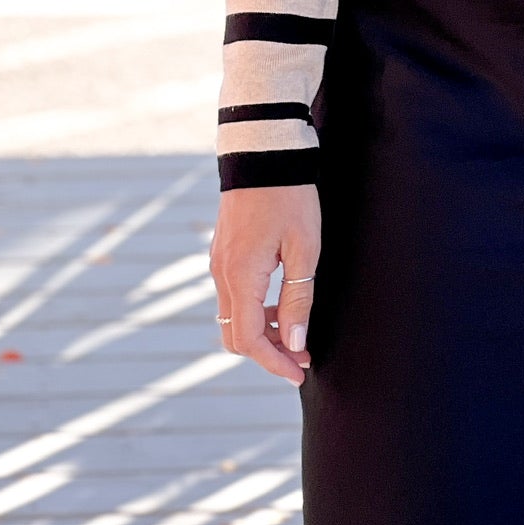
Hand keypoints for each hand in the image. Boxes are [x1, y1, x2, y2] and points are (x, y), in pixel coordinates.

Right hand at [209, 183, 321, 384]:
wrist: (263, 151)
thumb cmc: (289, 196)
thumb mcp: (304, 248)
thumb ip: (298, 297)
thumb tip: (296, 343)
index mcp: (240, 276)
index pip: (250, 340)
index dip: (275, 362)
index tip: (300, 373)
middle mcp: (222, 274)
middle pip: (236, 335)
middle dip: (269, 353)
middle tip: (303, 357)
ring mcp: (219, 263)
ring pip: (235, 316)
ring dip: (264, 332)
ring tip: (299, 333)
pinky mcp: (224, 253)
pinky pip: (235, 296)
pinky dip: (256, 311)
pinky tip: (283, 304)